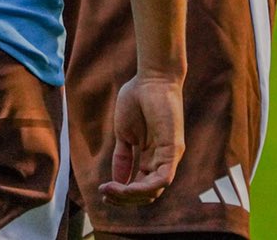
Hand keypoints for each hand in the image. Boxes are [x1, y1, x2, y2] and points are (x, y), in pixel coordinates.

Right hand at [98, 72, 183, 206]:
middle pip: (147, 193)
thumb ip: (122, 158)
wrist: (150, 79)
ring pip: (154, 190)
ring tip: (110, 190)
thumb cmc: (137, 99)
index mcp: (151, 157)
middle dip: (124, 199)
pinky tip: (126, 186)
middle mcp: (162, 160)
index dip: (122, 193)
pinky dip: (144, 188)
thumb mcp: (124, 135)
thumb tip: (116, 182)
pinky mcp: (173, 150)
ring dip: (131, 196)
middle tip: (105, 194)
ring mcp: (169, 157)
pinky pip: (163, 179)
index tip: (103, 192)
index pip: (141, 186)